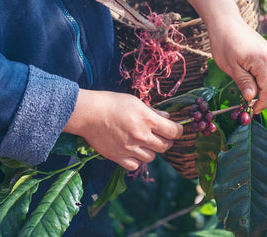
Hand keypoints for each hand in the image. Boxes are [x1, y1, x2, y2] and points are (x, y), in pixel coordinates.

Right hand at [63, 89, 182, 170]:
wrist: (88, 113)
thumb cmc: (111, 103)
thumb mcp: (135, 102)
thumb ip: (152, 112)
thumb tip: (167, 117)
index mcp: (148, 120)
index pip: (174, 132)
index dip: (178, 131)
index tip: (176, 130)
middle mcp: (141, 136)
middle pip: (165, 146)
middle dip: (166, 141)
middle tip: (160, 136)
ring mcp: (130, 148)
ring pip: (152, 157)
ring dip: (151, 151)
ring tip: (144, 143)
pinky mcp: (118, 157)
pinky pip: (135, 165)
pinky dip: (137, 160)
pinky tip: (133, 152)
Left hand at [164, 0, 266, 112]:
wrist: (224, 20)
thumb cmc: (223, 42)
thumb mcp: (230, 66)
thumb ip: (244, 82)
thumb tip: (252, 98)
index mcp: (262, 60)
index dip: (263, 102)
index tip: (254, 111)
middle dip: (265, 96)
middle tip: (252, 106)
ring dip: (263, 88)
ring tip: (249, 95)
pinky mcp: (265, 49)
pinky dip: (262, 78)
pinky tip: (251, 82)